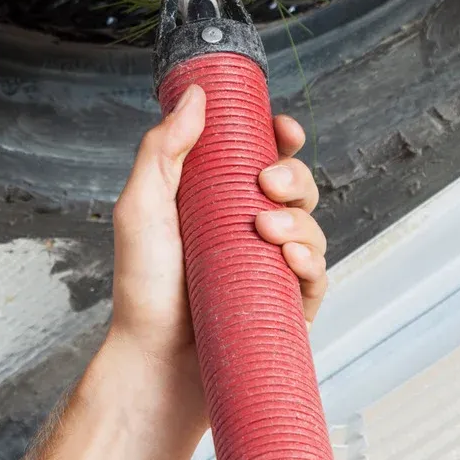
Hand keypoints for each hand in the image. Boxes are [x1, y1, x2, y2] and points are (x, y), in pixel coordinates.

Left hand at [108, 84, 327, 427]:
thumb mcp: (141, 207)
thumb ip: (163, 148)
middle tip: (268, 183)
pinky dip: (311, 260)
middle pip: (296, 184)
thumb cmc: (142, 289)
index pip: (262, 155)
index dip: (281, 137)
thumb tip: (197, 95)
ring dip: (300, 217)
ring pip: (312, 225)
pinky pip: (318, 275)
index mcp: (219, 199)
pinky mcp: (288, 304)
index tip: (283, 129)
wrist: (153, 363)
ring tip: (267, 229)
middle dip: (294, 174)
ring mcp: (271, 266)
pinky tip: (290, 259)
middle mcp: (249, 228)